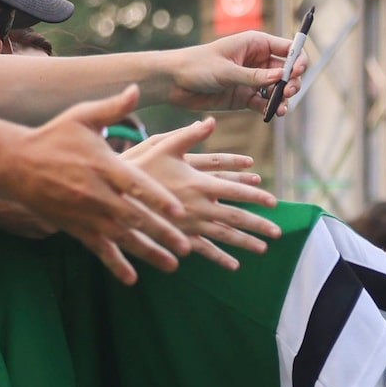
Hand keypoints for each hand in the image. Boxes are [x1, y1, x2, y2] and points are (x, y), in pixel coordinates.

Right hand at [0, 86, 193, 283]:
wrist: (12, 162)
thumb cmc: (52, 136)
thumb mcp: (82, 116)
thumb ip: (113, 107)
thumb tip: (135, 88)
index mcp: (104, 165)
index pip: (136, 185)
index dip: (158, 198)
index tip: (179, 211)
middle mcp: (97, 193)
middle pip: (134, 217)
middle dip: (161, 232)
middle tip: (186, 246)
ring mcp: (85, 213)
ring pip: (122, 237)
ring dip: (147, 252)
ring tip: (172, 264)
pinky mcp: (74, 227)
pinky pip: (98, 249)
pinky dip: (115, 264)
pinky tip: (131, 280)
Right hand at [120, 120, 279, 269]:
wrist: (107, 193)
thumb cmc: (135, 165)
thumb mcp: (160, 144)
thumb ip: (188, 135)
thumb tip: (208, 121)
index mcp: (197, 182)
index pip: (234, 189)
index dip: (255, 195)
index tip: (273, 201)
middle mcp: (197, 205)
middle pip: (235, 217)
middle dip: (258, 224)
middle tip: (278, 231)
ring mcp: (187, 224)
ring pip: (223, 236)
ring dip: (245, 243)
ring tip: (263, 249)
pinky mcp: (175, 236)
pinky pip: (201, 250)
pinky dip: (218, 257)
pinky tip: (234, 265)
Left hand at [160, 30, 305, 112]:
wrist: (173, 82)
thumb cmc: (197, 66)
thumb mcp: (226, 70)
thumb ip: (254, 76)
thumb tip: (282, 76)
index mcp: (255, 44)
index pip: (288, 48)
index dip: (298, 60)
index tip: (296, 72)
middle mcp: (258, 60)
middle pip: (288, 71)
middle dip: (292, 82)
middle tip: (287, 93)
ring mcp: (253, 79)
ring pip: (279, 89)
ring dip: (284, 98)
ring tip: (281, 108)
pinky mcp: (246, 96)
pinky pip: (266, 102)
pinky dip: (271, 108)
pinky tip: (272, 114)